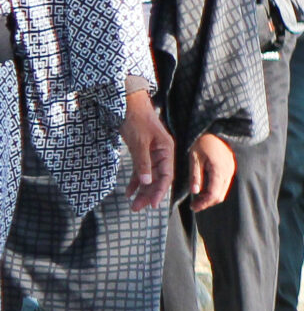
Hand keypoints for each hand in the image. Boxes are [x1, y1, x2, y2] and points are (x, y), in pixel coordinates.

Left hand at [121, 85, 172, 210]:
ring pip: (148, 176)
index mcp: (166, 150)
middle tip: (137, 208)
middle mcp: (162, 153)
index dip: (159, 191)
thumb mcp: (139, 142)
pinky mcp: (142, 151)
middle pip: (157, 178)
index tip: (152, 205)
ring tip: (132, 204)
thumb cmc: (136, 119)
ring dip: (141, 190)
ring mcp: (152, 152)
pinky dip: (135, 180)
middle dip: (148, 193)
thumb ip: (143, 163)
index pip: (166, 175)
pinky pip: (140, 170)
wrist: (129, 102)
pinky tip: (129, 191)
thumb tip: (146, 183)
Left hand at [187, 133, 235, 211]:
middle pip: (220, 195)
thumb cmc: (202, 142)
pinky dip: (215, 189)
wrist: (213, 129)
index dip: (203, 203)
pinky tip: (205, 188)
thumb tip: (195, 192)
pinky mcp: (230, 167)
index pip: (214, 194)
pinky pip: (224, 183)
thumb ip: (195, 176)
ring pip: (223, 190)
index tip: (193, 207)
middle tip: (194, 204)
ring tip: (198, 198)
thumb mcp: (194, 158)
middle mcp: (228, 172)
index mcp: (219, 170)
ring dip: (211, 197)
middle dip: (207, 202)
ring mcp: (231, 169)